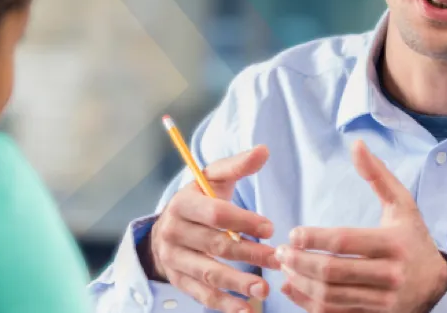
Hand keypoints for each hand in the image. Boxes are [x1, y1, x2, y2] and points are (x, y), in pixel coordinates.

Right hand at [148, 145, 281, 312]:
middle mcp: (174, 232)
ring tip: (265, 289)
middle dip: (249, 254)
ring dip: (238, 283)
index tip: (270, 228)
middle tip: (278, 260)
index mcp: (183, 203)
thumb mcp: (214, 179)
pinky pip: (202, 296)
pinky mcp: (178, 280)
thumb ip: (239, 165)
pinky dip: (224, 305)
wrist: (169, 226)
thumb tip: (264, 150)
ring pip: (209, 274)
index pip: (215, 214)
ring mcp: (174, 259)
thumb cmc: (200, 199)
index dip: (244, 221)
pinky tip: (246, 311)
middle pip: (215, 246)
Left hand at [276, 140, 446, 312]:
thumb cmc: (413, 237)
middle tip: (281, 251)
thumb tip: (356, 144)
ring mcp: (382, 301)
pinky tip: (292, 288)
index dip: (314, 238)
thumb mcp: (402, 204)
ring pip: (331, 297)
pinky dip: (308, 304)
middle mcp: (390, 275)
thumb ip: (377, 175)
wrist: (438, 286)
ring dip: (301, 282)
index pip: (344, 241)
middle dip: (301, 262)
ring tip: (285, 266)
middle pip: (333, 272)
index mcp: (394, 244)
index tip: (293, 233)